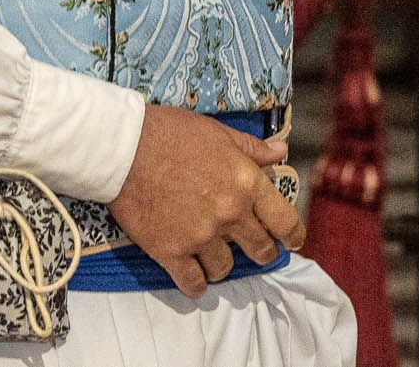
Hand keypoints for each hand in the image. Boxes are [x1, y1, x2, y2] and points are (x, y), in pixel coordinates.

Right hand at [106, 104, 304, 297]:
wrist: (125, 148)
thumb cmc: (172, 133)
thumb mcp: (219, 133)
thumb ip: (252, 148)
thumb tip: (280, 151)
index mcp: (246, 183)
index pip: (284, 220)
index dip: (293, 235)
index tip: (293, 242)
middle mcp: (230, 213)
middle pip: (259, 249)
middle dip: (261, 252)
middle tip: (254, 251)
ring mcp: (201, 236)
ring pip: (225, 269)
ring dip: (223, 265)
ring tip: (214, 257)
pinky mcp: (171, 251)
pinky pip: (192, 282)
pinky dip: (196, 284)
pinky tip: (194, 278)